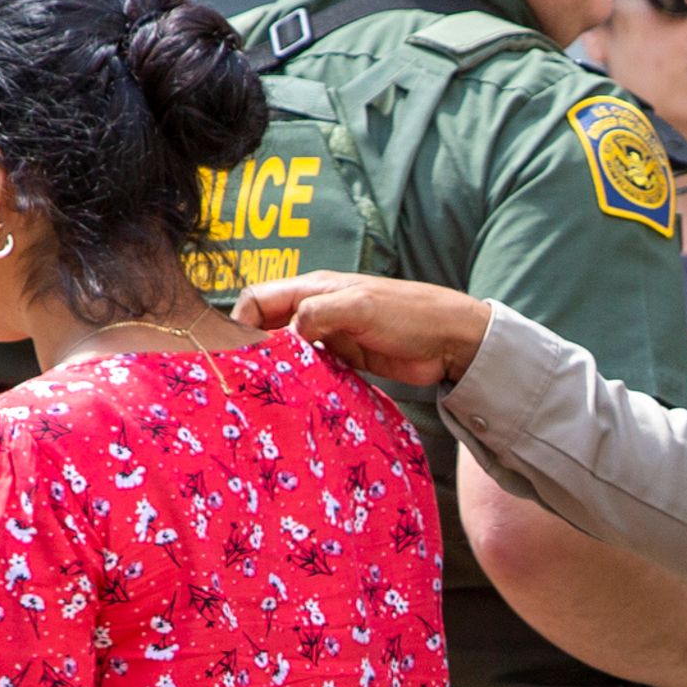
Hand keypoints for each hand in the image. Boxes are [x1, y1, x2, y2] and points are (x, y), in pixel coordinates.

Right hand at [234, 271, 491, 388]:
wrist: (451, 339)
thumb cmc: (409, 313)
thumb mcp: (359, 306)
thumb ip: (319, 314)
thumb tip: (286, 336)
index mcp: (313, 289)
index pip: (258, 299)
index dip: (240, 322)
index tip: (235, 354)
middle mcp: (315, 310)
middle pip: (268, 327)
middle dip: (254, 349)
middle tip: (246, 380)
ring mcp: (330, 335)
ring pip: (288, 350)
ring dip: (277, 368)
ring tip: (267, 393)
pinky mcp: (346, 359)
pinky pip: (312, 368)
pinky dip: (302, 380)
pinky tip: (298, 397)